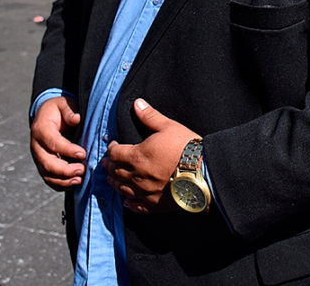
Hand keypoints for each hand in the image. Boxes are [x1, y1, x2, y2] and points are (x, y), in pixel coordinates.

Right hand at [29, 95, 85, 189]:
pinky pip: (48, 178)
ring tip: (79, 180)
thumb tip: (76, 119)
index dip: (67, 150)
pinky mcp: (42, 164)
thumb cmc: (58, 109)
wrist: (47, 115)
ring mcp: (38, 157)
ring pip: (46, 174)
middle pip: (47, 163)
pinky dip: (59, 185)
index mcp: (41, 129)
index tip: (82, 154)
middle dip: (64, 170)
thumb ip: (69, 110)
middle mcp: (36, 145)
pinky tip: (73, 184)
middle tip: (82, 170)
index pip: (52, 142)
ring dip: (63, 180)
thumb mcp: (64, 103)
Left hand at [101, 99, 197, 213]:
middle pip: (115, 171)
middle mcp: (136, 176)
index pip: (115, 153)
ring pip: (122, 189)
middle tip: (106, 163)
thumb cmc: (186, 147)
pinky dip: (129, 203)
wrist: (203, 173)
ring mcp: (145, 192)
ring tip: (111, 180)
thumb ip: (150, 116)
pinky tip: (126, 203)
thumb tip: (137, 103)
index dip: (111, 148)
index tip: (112, 145)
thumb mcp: (169, 127)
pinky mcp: (155, 204)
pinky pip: (137, 206)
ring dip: (115, 183)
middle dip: (109, 166)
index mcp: (137, 156)